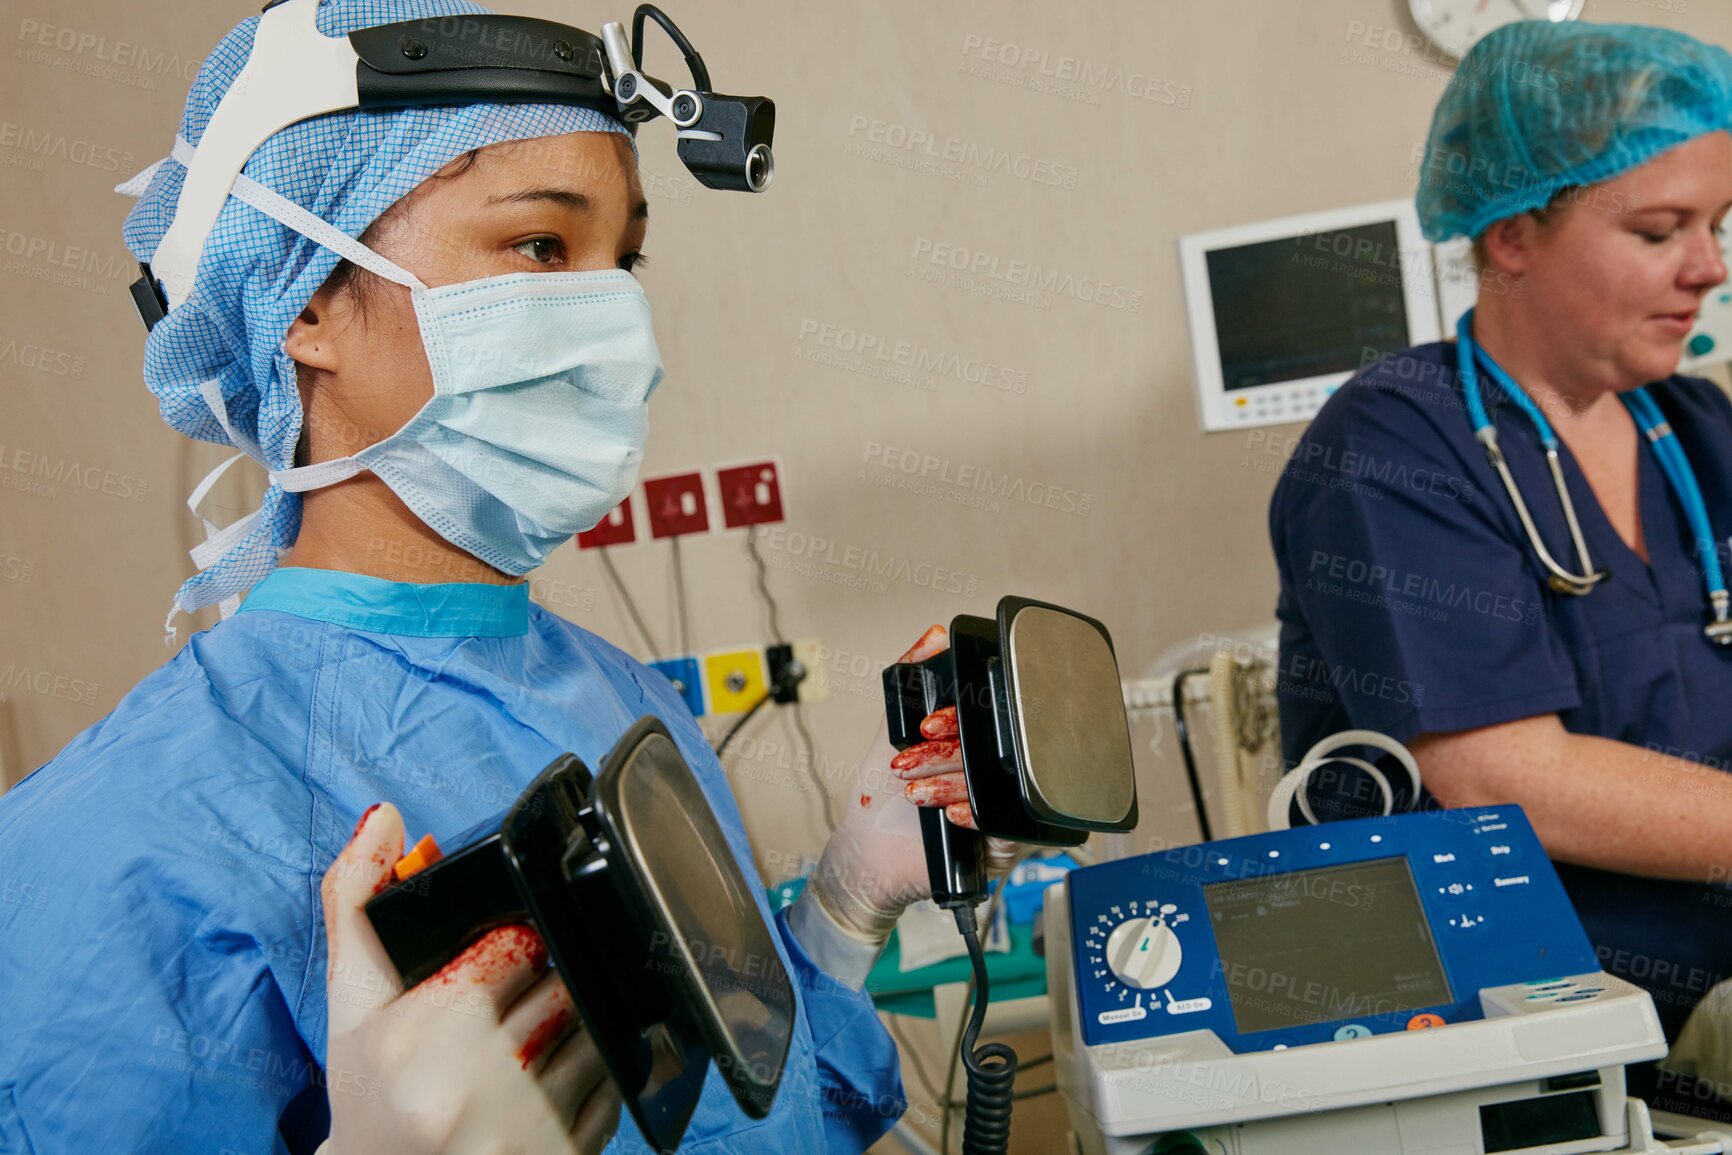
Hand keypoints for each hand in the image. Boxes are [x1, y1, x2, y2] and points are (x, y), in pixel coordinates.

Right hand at [319, 804, 619, 1153]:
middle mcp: (478, 1082)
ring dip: (578, 1025)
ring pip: (597, 1028)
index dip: (515, 945)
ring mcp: (528, 1126)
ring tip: (534, 1043)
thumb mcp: (351, 1005)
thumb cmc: (370, 1096)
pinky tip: (552, 1083)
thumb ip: (357, 904)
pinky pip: (614, 1086)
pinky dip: (594, 1075)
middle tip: (518, 1006)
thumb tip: (382, 818)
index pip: (519, 941)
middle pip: (564, 982)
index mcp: (425, 1032)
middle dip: (548, 983)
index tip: (500, 964)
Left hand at [806, 626, 1019, 947]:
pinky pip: (1008, 824)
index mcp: (977, 743)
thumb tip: (934, 637)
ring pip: (997, 781)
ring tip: (915, 790)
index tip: (929, 725)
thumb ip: (911, 681)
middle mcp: (996, 772)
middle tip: (911, 760)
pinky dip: (972, 813)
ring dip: (950, 782)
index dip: (959, 716)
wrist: (868, 855)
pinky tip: (946, 813)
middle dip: (947, 751)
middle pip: (995, 746)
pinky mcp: (1004, 844)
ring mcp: (1004, 806)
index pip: (990, 714)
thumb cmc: (881, 797)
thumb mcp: (891, 732)